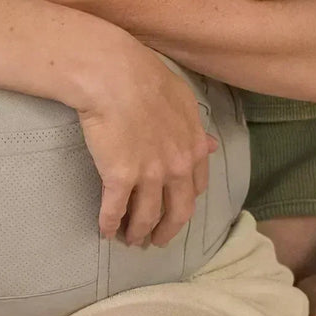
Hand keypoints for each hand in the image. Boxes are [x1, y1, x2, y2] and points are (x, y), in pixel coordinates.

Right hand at [74, 40, 218, 247]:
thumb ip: (196, 126)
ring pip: (146, 216)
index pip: (195, 188)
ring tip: (129, 239)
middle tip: (156, 241)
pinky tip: (104, 231)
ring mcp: (148, 176)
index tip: (175, 210)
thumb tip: (211, 145)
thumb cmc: (146, 76)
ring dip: (138, 233)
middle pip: (177, 212)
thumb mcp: (182, 98)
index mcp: (193, 147)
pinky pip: (114, 210)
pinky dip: (109, 224)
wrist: (114, 74)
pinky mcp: (119, 179)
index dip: (184, 203)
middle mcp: (176, 167)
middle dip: (167, 231)